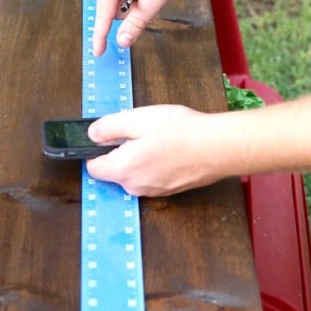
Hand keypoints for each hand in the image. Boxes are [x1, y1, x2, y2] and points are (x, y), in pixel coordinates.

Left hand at [86, 105, 226, 196]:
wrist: (218, 148)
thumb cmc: (180, 132)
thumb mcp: (138, 118)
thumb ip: (108, 127)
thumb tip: (92, 134)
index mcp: (123, 170)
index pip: (93, 168)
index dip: (95, 151)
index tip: (108, 137)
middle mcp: (135, 187)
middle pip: (114, 171)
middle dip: (120, 152)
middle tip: (140, 132)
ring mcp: (153, 191)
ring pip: (134, 173)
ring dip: (139, 158)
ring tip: (159, 139)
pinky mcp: (169, 191)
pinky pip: (151, 177)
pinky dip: (155, 164)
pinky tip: (170, 149)